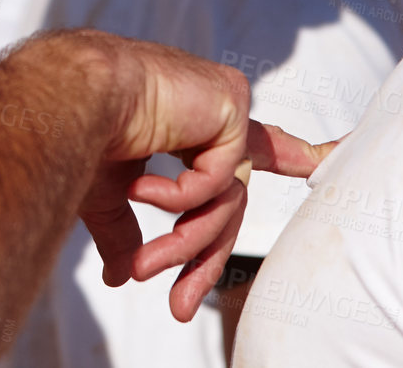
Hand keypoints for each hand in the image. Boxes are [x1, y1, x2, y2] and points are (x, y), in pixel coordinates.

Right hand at [73, 41, 333, 320]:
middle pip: (231, 201)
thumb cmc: (81, 132)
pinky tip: (142, 190)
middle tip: (179, 307)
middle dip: (204, 257)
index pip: (253, 145)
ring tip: (142, 267)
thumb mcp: (108, 192)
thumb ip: (124, 229)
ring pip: (226, 200)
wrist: (69, 95)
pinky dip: (180, 198)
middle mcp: (212, 112)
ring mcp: (224, 107)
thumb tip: (118, 276)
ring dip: (183, 243)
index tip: (333, 153)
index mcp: (190, 122)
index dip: (292, 154)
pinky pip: (220, 179)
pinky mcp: (230, 105)